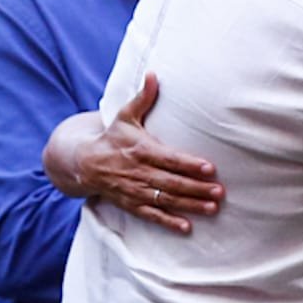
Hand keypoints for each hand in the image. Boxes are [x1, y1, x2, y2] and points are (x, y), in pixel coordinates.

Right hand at [76, 73, 222, 233]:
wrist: (82, 163)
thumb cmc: (111, 138)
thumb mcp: (124, 116)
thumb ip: (143, 98)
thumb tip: (154, 74)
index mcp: (141, 150)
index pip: (170, 159)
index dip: (190, 164)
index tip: (210, 168)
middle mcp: (139, 172)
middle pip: (173, 182)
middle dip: (197, 188)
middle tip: (220, 192)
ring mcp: (135, 190)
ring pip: (166, 200)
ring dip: (189, 205)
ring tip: (212, 208)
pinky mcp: (131, 204)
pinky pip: (151, 215)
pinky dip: (168, 222)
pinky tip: (186, 227)